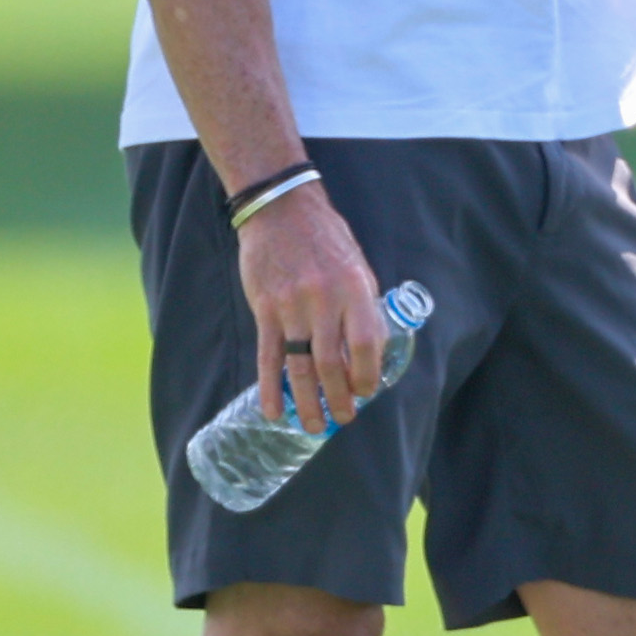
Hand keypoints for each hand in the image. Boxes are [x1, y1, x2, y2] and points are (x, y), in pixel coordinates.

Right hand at [237, 184, 387, 428]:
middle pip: (333, 363)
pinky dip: (271, 388)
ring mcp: (291, 307)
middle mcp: (324, 301)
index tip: (367, 392)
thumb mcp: (358, 267)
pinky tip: (274, 411)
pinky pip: (267, 357)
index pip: (366, 344)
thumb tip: (370, 350)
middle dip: (340, 398)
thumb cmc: (326, 239)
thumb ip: (363, 307)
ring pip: (300, 366)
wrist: (281, 210)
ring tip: (314, 425)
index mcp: (355, 289)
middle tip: (344, 418)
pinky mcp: (264, 310)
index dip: (368, 375)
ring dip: (308, 401)